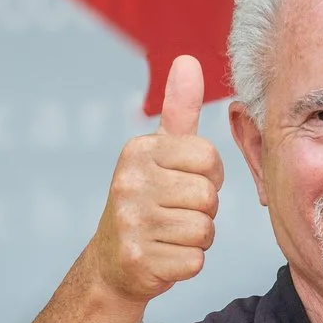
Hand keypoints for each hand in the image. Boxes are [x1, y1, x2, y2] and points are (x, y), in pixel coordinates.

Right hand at [89, 55, 222, 302]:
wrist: (113, 261)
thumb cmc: (149, 199)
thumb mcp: (160, 151)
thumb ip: (179, 109)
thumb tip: (188, 60)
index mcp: (138, 151)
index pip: (208, 157)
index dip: (209, 175)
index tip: (186, 181)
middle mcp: (130, 183)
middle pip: (209, 196)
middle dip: (204, 209)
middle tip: (176, 212)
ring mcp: (132, 223)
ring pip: (205, 229)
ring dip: (198, 237)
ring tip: (170, 232)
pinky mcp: (140, 260)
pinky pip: (196, 260)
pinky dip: (189, 262)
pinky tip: (165, 255)